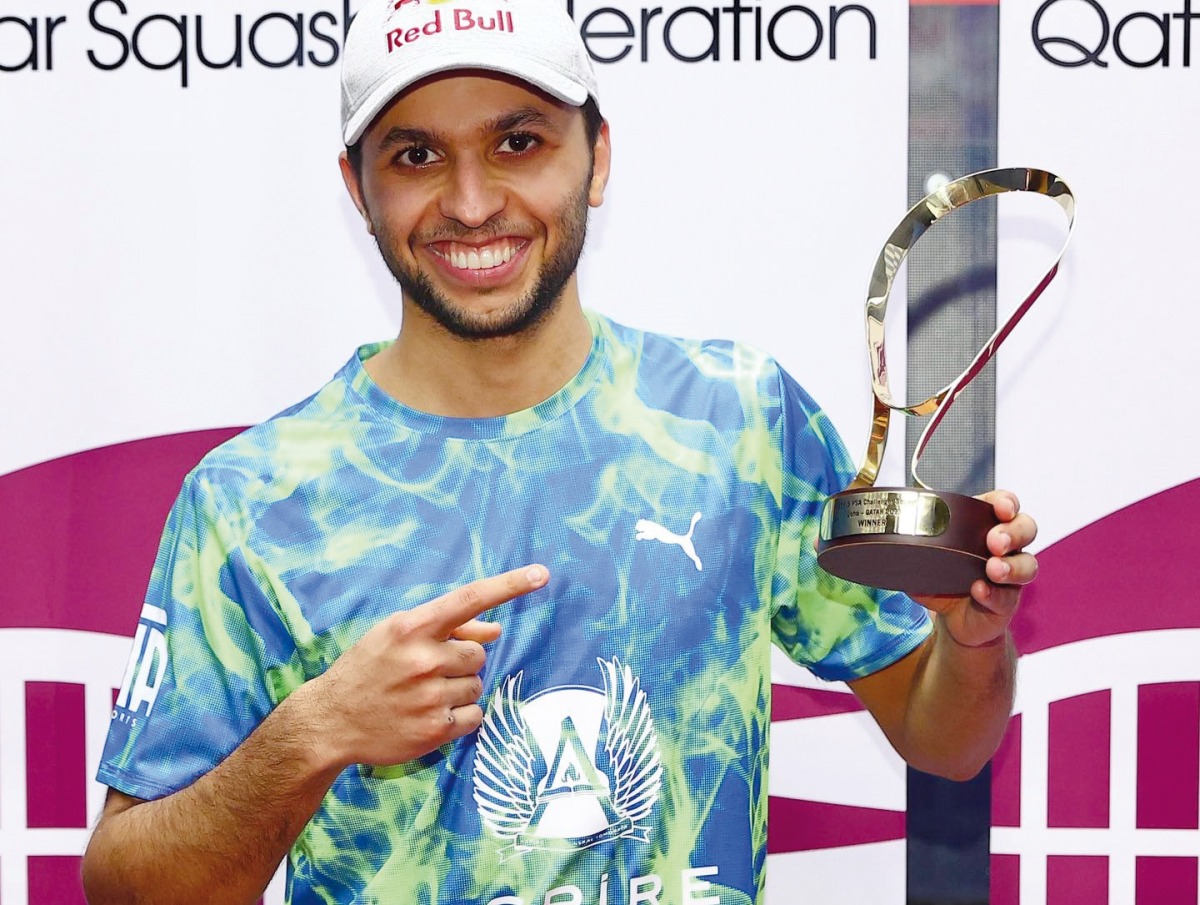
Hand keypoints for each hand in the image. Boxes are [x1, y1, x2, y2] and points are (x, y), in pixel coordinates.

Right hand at [307, 564, 549, 767]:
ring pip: (477, 685)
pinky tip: (429, 716)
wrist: (330, 720)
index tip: (542, 573)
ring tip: (421, 696)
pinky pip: (476, 715)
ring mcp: (430, 696)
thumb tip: (495, 631)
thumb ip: (447, 629)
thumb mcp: (397, 636)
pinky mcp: (435, 729)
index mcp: (412, 627)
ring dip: (458, 690)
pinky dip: (461, 717)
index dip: (509, 585)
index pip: (469, 598)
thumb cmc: (369, 669)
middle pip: (478, 654)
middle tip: (427, 672)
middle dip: (461, 661)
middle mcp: (423, 658)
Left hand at [912, 491, 1036, 647]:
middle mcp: (1006, 548)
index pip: (1005, 505)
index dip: (1007, 502)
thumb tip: (885, 533)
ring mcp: (1010, 576)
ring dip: (1011, 565)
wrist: (954, 621)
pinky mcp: (1007, 602)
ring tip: (992, 569)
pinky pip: (1007, 597)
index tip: (1000, 507)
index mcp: (985, 527)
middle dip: (1013, 531)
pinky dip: (993, 593)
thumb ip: (910, 545)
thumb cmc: (944, 580)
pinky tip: (980, 591)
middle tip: (994, 541)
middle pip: (1026, 529)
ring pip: (1028, 564)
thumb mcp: (924, 559)